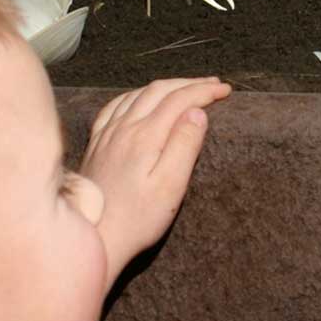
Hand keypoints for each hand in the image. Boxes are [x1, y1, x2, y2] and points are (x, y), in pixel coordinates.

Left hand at [79, 77, 231, 266]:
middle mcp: (124, 128)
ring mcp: (107, 135)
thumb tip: (197, 112)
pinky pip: (115, 106)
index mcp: (146, 136)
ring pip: (137, 94)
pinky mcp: (97, 144)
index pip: (179, 99)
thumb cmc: (137, 218)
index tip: (226, 91)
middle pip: (159, 90)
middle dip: (189, 83)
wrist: (95, 237)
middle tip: (213, 85)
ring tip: (185, 88)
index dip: (205, 91)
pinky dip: (135, 95)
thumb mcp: (171, 186)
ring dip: (165, 86)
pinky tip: (140, 100)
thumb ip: (185, 145)